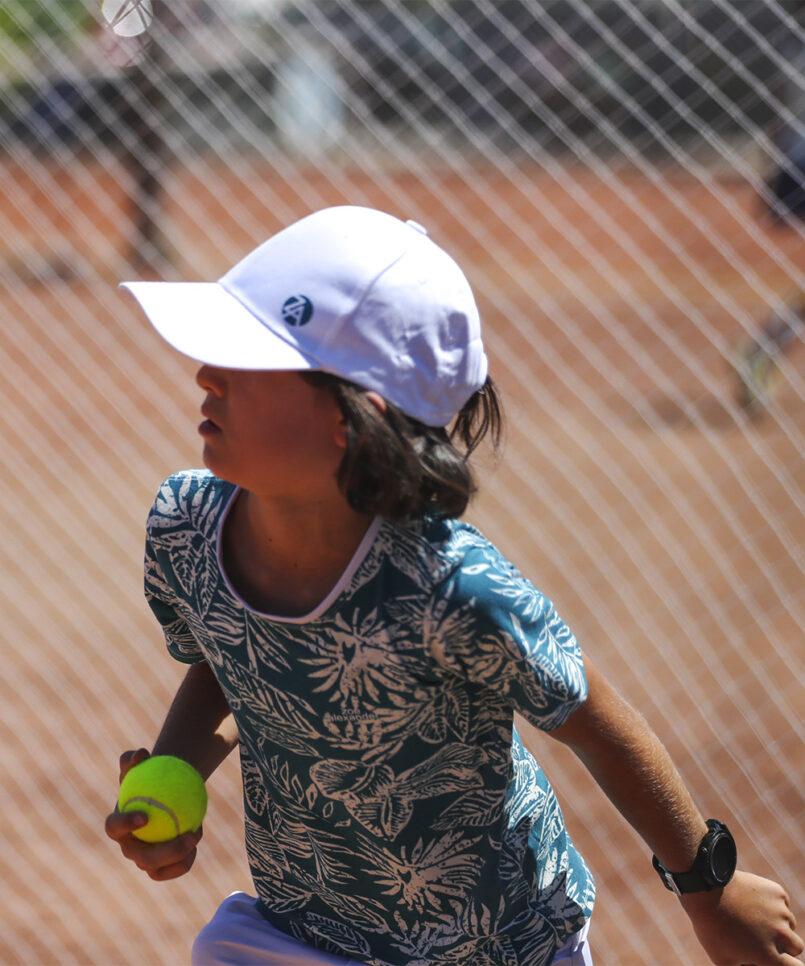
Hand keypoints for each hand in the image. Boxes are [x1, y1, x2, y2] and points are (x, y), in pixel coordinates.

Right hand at [104, 749, 202, 881]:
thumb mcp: (140, 764)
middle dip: (165, 852)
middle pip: (141, 858)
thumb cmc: (148, 777)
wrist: (162, 793)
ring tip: (196, 835)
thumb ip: (134, 758)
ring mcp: (144, 860)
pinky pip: (174, 868)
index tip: (145, 816)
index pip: (114, 828)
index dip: (125, 825)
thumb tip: (140, 754)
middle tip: (188, 834)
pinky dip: (187, 857)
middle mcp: (128, 847)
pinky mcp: (161, 867)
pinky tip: (198, 836)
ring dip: (179, 857)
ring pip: (158, 869)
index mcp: (117, 826)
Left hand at [681, 871, 803, 964]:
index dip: (788, 965)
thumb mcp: (723, 960)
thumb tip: (754, 965)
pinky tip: (753, 901)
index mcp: (770, 956)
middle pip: (796, 946)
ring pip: (789, 923)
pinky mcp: (777, 892)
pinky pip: (782, 903)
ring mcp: (780, 911)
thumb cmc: (712, 928)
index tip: (781, 960)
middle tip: (763, 937)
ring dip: (778, 923)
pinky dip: (773, 904)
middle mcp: (780, 934)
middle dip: (784, 945)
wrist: (707, 890)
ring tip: (751, 916)